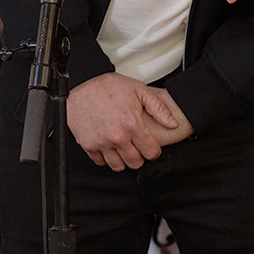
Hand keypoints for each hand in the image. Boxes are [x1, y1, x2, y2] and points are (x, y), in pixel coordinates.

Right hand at [67, 72, 187, 170]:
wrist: (81, 88)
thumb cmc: (108, 88)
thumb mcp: (139, 91)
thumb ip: (159, 108)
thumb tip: (173, 124)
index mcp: (131, 124)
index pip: (151, 152)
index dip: (154, 151)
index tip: (151, 147)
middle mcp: (117, 137)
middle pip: (136, 163)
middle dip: (140, 156)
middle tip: (137, 147)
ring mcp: (101, 143)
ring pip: (118, 166)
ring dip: (124, 159)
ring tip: (124, 148)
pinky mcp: (88, 146)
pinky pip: (101, 162)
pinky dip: (107, 158)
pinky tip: (110, 146)